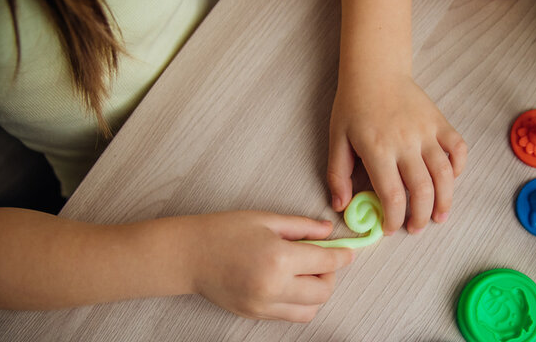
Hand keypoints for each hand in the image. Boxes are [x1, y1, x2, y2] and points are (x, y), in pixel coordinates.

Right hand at [189, 211, 353, 321]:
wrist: (188, 255)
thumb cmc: (222, 231)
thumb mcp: (266, 220)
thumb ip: (302, 227)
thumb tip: (328, 232)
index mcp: (279, 258)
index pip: (326, 263)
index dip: (342, 256)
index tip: (347, 252)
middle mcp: (273, 287)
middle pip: (323, 291)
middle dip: (330, 275)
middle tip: (321, 259)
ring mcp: (263, 305)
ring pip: (310, 310)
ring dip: (316, 293)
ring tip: (303, 273)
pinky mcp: (255, 315)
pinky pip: (290, 316)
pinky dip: (299, 302)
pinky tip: (290, 283)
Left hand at [327, 74, 466, 234]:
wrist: (375, 70)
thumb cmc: (353, 105)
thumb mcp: (337, 139)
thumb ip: (338, 174)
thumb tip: (341, 206)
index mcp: (378, 150)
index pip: (392, 195)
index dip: (394, 219)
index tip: (390, 228)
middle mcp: (406, 143)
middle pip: (422, 190)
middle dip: (421, 217)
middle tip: (416, 228)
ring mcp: (426, 132)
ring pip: (445, 174)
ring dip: (445, 200)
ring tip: (439, 216)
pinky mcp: (440, 122)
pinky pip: (458, 148)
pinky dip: (460, 167)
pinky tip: (451, 180)